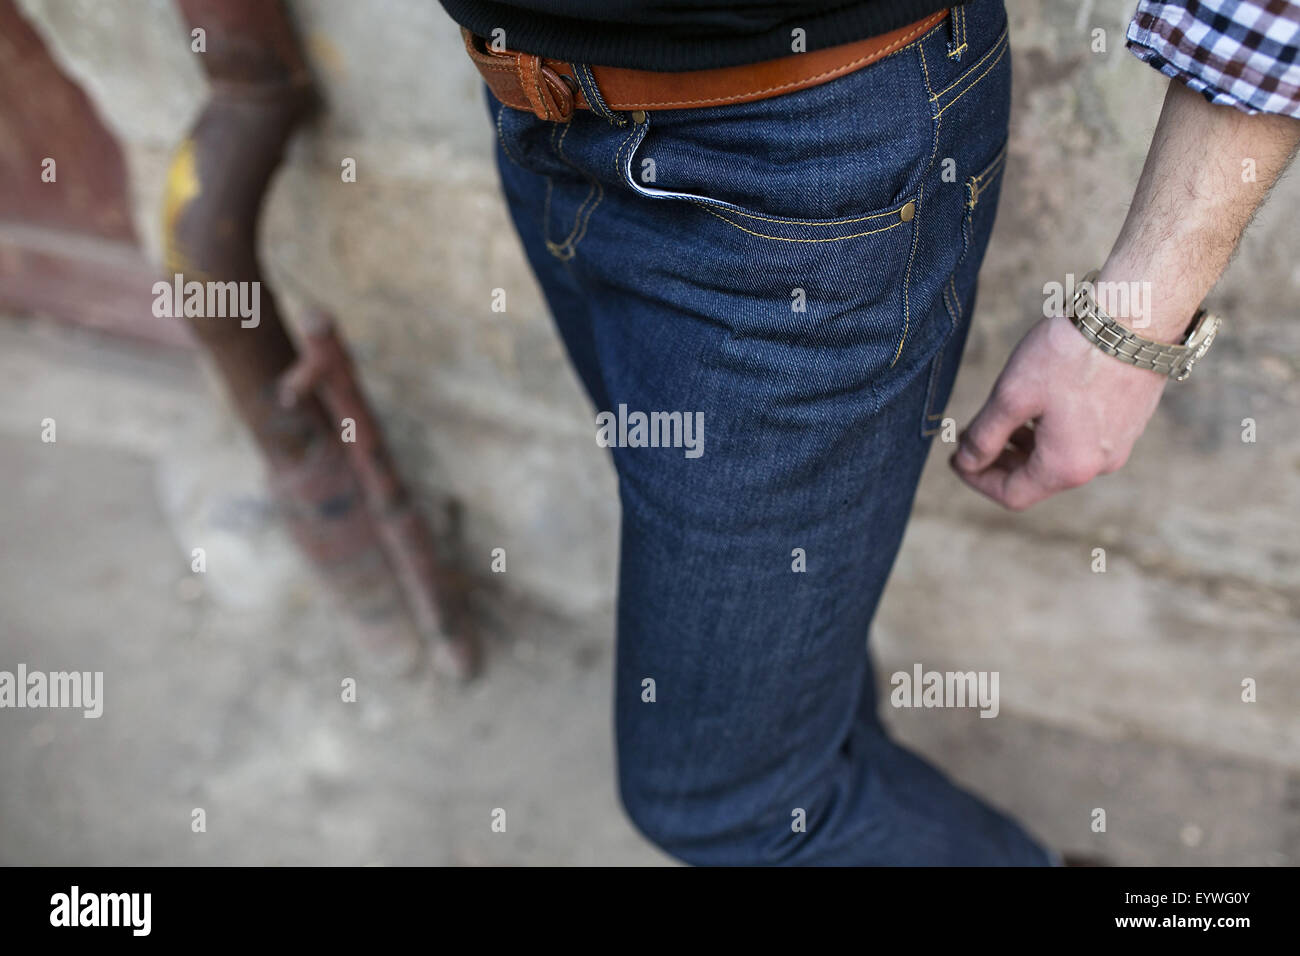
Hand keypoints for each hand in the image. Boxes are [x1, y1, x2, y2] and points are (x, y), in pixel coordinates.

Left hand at [950, 314, 1167, 510]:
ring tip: (1002, 418)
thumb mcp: (1012, 396)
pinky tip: (1040, 405)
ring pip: (1059, 458)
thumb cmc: (1070, 354)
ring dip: (1025, 445)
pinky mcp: (1130, 420)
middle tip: (971, 438)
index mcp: (1067, 467)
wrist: (1137, 315)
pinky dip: (1052, 432)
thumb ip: (985, 435)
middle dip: (999, 461)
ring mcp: (1119, 443)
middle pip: (1036, 479)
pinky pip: (1082, 439)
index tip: (956, 458)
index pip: (1012, 494)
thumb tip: (967, 461)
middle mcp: (1098, 465)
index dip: (977, 479)